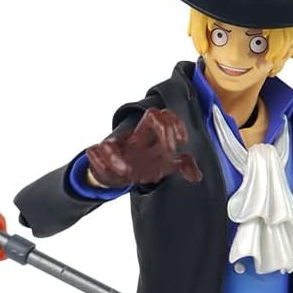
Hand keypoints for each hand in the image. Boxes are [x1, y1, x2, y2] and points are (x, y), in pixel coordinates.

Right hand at [85, 109, 202, 187]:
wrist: (118, 173)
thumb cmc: (143, 163)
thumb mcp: (164, 165)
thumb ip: (183, 165)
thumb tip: (197, 175)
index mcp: (151, 137)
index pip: (166, 117)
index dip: (176, 124)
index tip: (182, 141)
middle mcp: (136, 137)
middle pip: (152, 116)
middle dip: (165, 129)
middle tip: (170, 150)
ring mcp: (118, 146)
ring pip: (117, 139)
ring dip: (122, 155)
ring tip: (127, 170)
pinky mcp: (100, 155)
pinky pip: (95, 151)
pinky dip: (101, 160)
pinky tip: (109, 172)